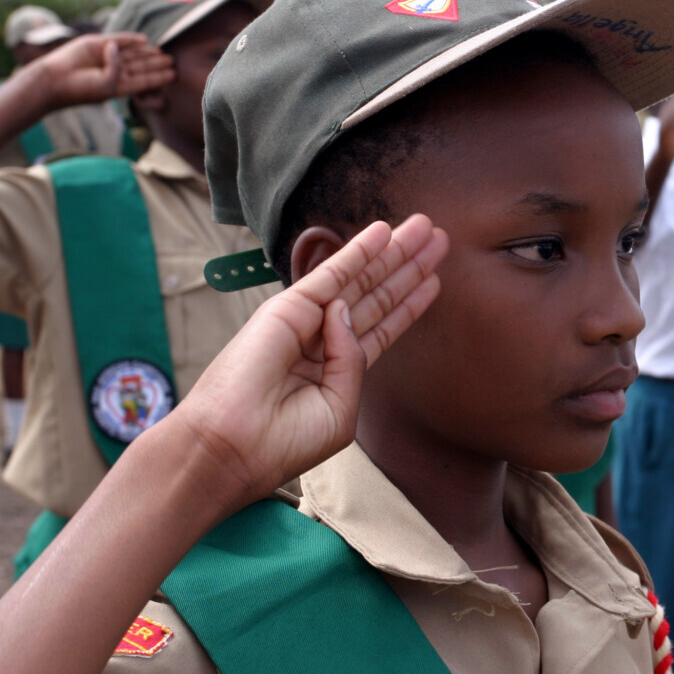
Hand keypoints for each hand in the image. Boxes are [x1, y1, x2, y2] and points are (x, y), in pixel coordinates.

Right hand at [33, 34, 174, 108]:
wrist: (55, 79)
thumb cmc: (82, 88)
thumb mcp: (107, 85)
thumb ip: (117, 69)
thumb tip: (117, 47)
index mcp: (118, 85)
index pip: (143, 80)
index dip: (158, 77)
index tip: (173, 75)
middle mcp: (113, 70)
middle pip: (140, 66)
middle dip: (156, 63)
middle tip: (172, 60)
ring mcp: (105, 56)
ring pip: (131, 53)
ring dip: (146, 52)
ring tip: (162, 52)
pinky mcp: (96, 44)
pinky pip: (117, 40)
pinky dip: (130, 39)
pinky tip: (144, 40)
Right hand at [171, 214, 447, 514]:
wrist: (234, 447)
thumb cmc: (283, 441)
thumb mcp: (340, 408)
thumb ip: (354, 361)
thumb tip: (345, 311)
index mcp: (337, 372)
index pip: (381, 327)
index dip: (409, 302)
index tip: (435, 280)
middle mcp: (323, 341)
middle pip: (376, 295)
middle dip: (408, 267)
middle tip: (439, 238)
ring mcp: (306, 322)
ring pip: (361, 279)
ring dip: (393, 252)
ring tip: (426, 226)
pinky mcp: (288, 309)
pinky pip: (331, 273)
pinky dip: (357, 251)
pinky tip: (381, 232)